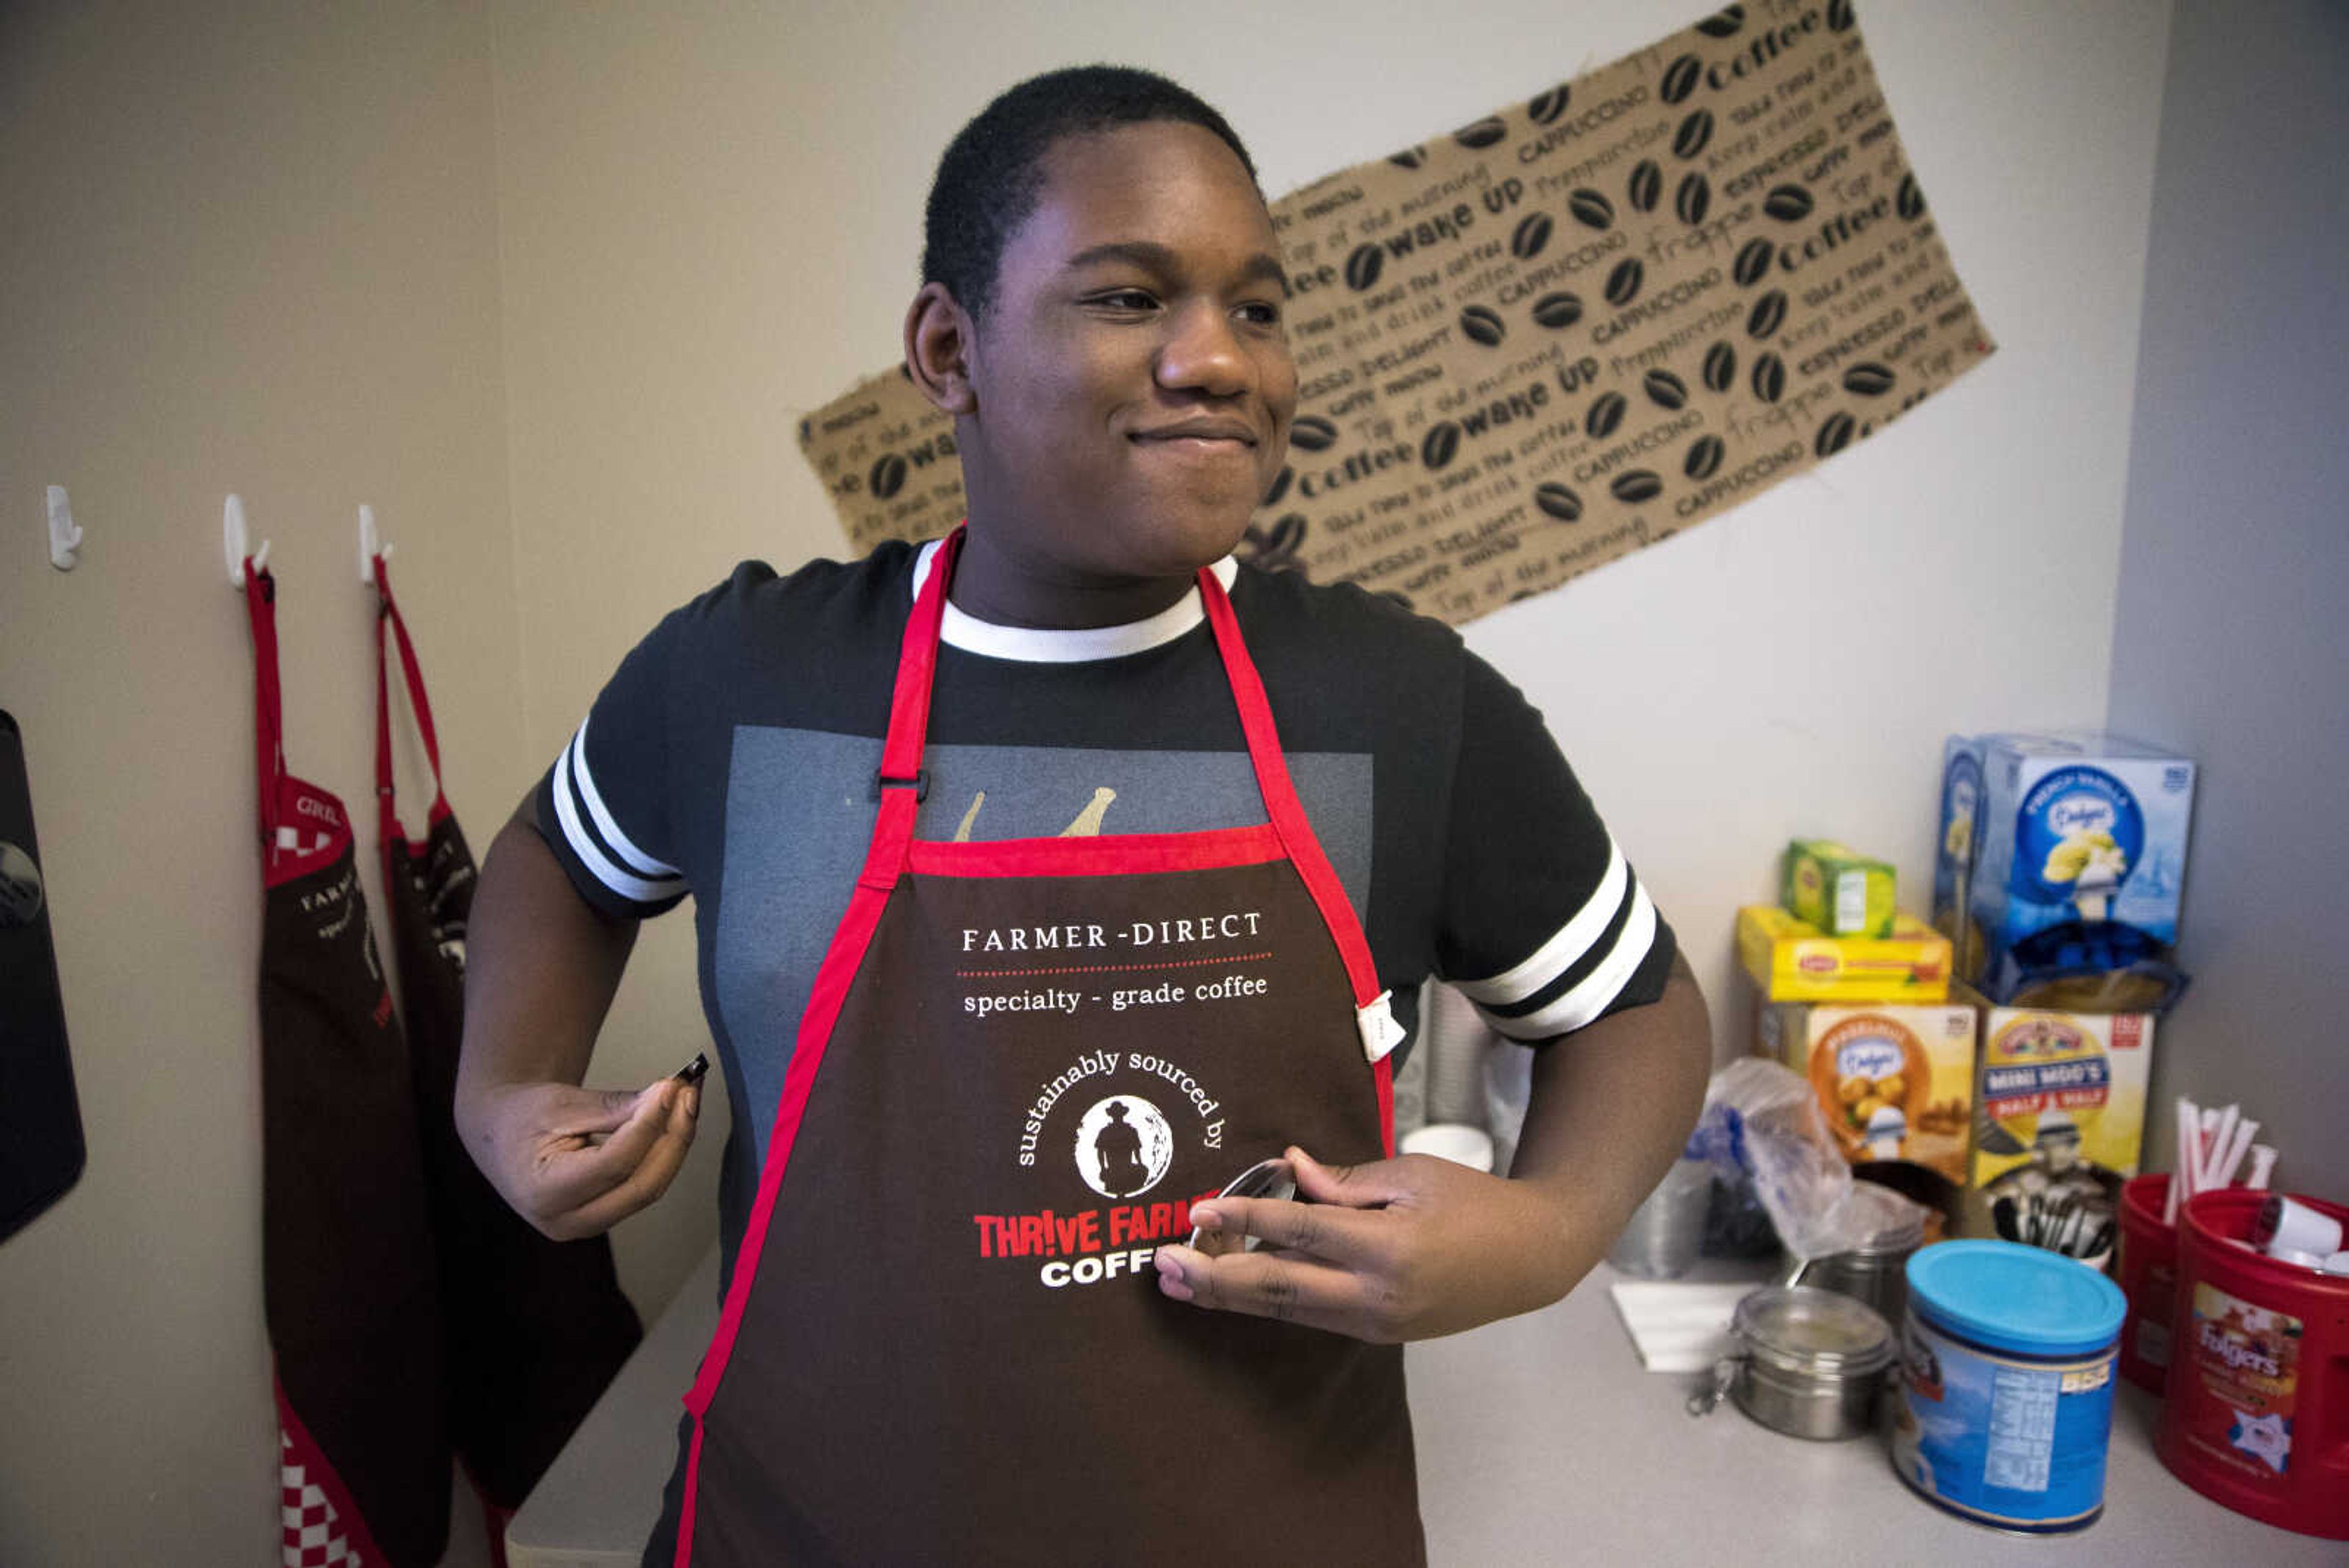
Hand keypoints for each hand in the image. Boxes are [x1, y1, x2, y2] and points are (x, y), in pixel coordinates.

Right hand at [466, 1076, 698, 1240]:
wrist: (500, 1136)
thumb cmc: (523, 1117)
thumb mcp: (561, 1104)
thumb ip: (614, 1107)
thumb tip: (668, 1095)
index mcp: (544, 1193)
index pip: (614, 1163)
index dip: (649, 1124)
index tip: (671, 1087)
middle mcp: (566, 1220)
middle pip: (642, 1184)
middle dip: (673, 1136)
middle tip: (689, 1092)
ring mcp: (586, 1224)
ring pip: (649, 1187)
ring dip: (675, 1142)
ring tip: (686, 1099)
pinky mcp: (603, 1216)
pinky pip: (644, 1186)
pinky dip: (663, 1152)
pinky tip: (674, 1120)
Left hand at [1151, 1145, 1580, 1341]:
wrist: (1530, 1259)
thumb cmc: (1474, 1202)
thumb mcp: (1412, 1174)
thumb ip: (1344, 1179)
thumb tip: (1286, 1169)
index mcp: (1389, 1247)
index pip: (1299, 1232)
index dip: (1244, 1220)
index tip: (1198, 1209)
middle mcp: (1377, 1295)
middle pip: (1280, 1287)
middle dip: (1217, 1277)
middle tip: (1164, 1265)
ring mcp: (1376, 1322)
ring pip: (1289, 1310)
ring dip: (1231, 1296)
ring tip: (1180, 1284)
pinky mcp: (1377, 1333)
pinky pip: (1311, 1315)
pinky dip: (1268, 1301)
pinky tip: (1232, 1289)